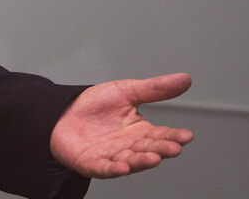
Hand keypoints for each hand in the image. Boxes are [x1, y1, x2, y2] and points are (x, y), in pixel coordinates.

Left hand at [51, 73, 193, 178]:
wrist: (62, 112)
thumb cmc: (95, 105)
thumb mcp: (126, 91)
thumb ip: (155, 89)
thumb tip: (186, 79)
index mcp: (140, 131)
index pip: (161, 135)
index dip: (174, 136)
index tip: (187, 135)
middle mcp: (129, 147)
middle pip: (148, 149)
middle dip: (161, 149)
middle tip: (173, 148)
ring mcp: (111, 156)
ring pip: (130, 161)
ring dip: (141, 161)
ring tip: (153, 158)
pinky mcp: (92, 163)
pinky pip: (104, 168)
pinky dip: (113, 169)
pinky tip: (122, 167)